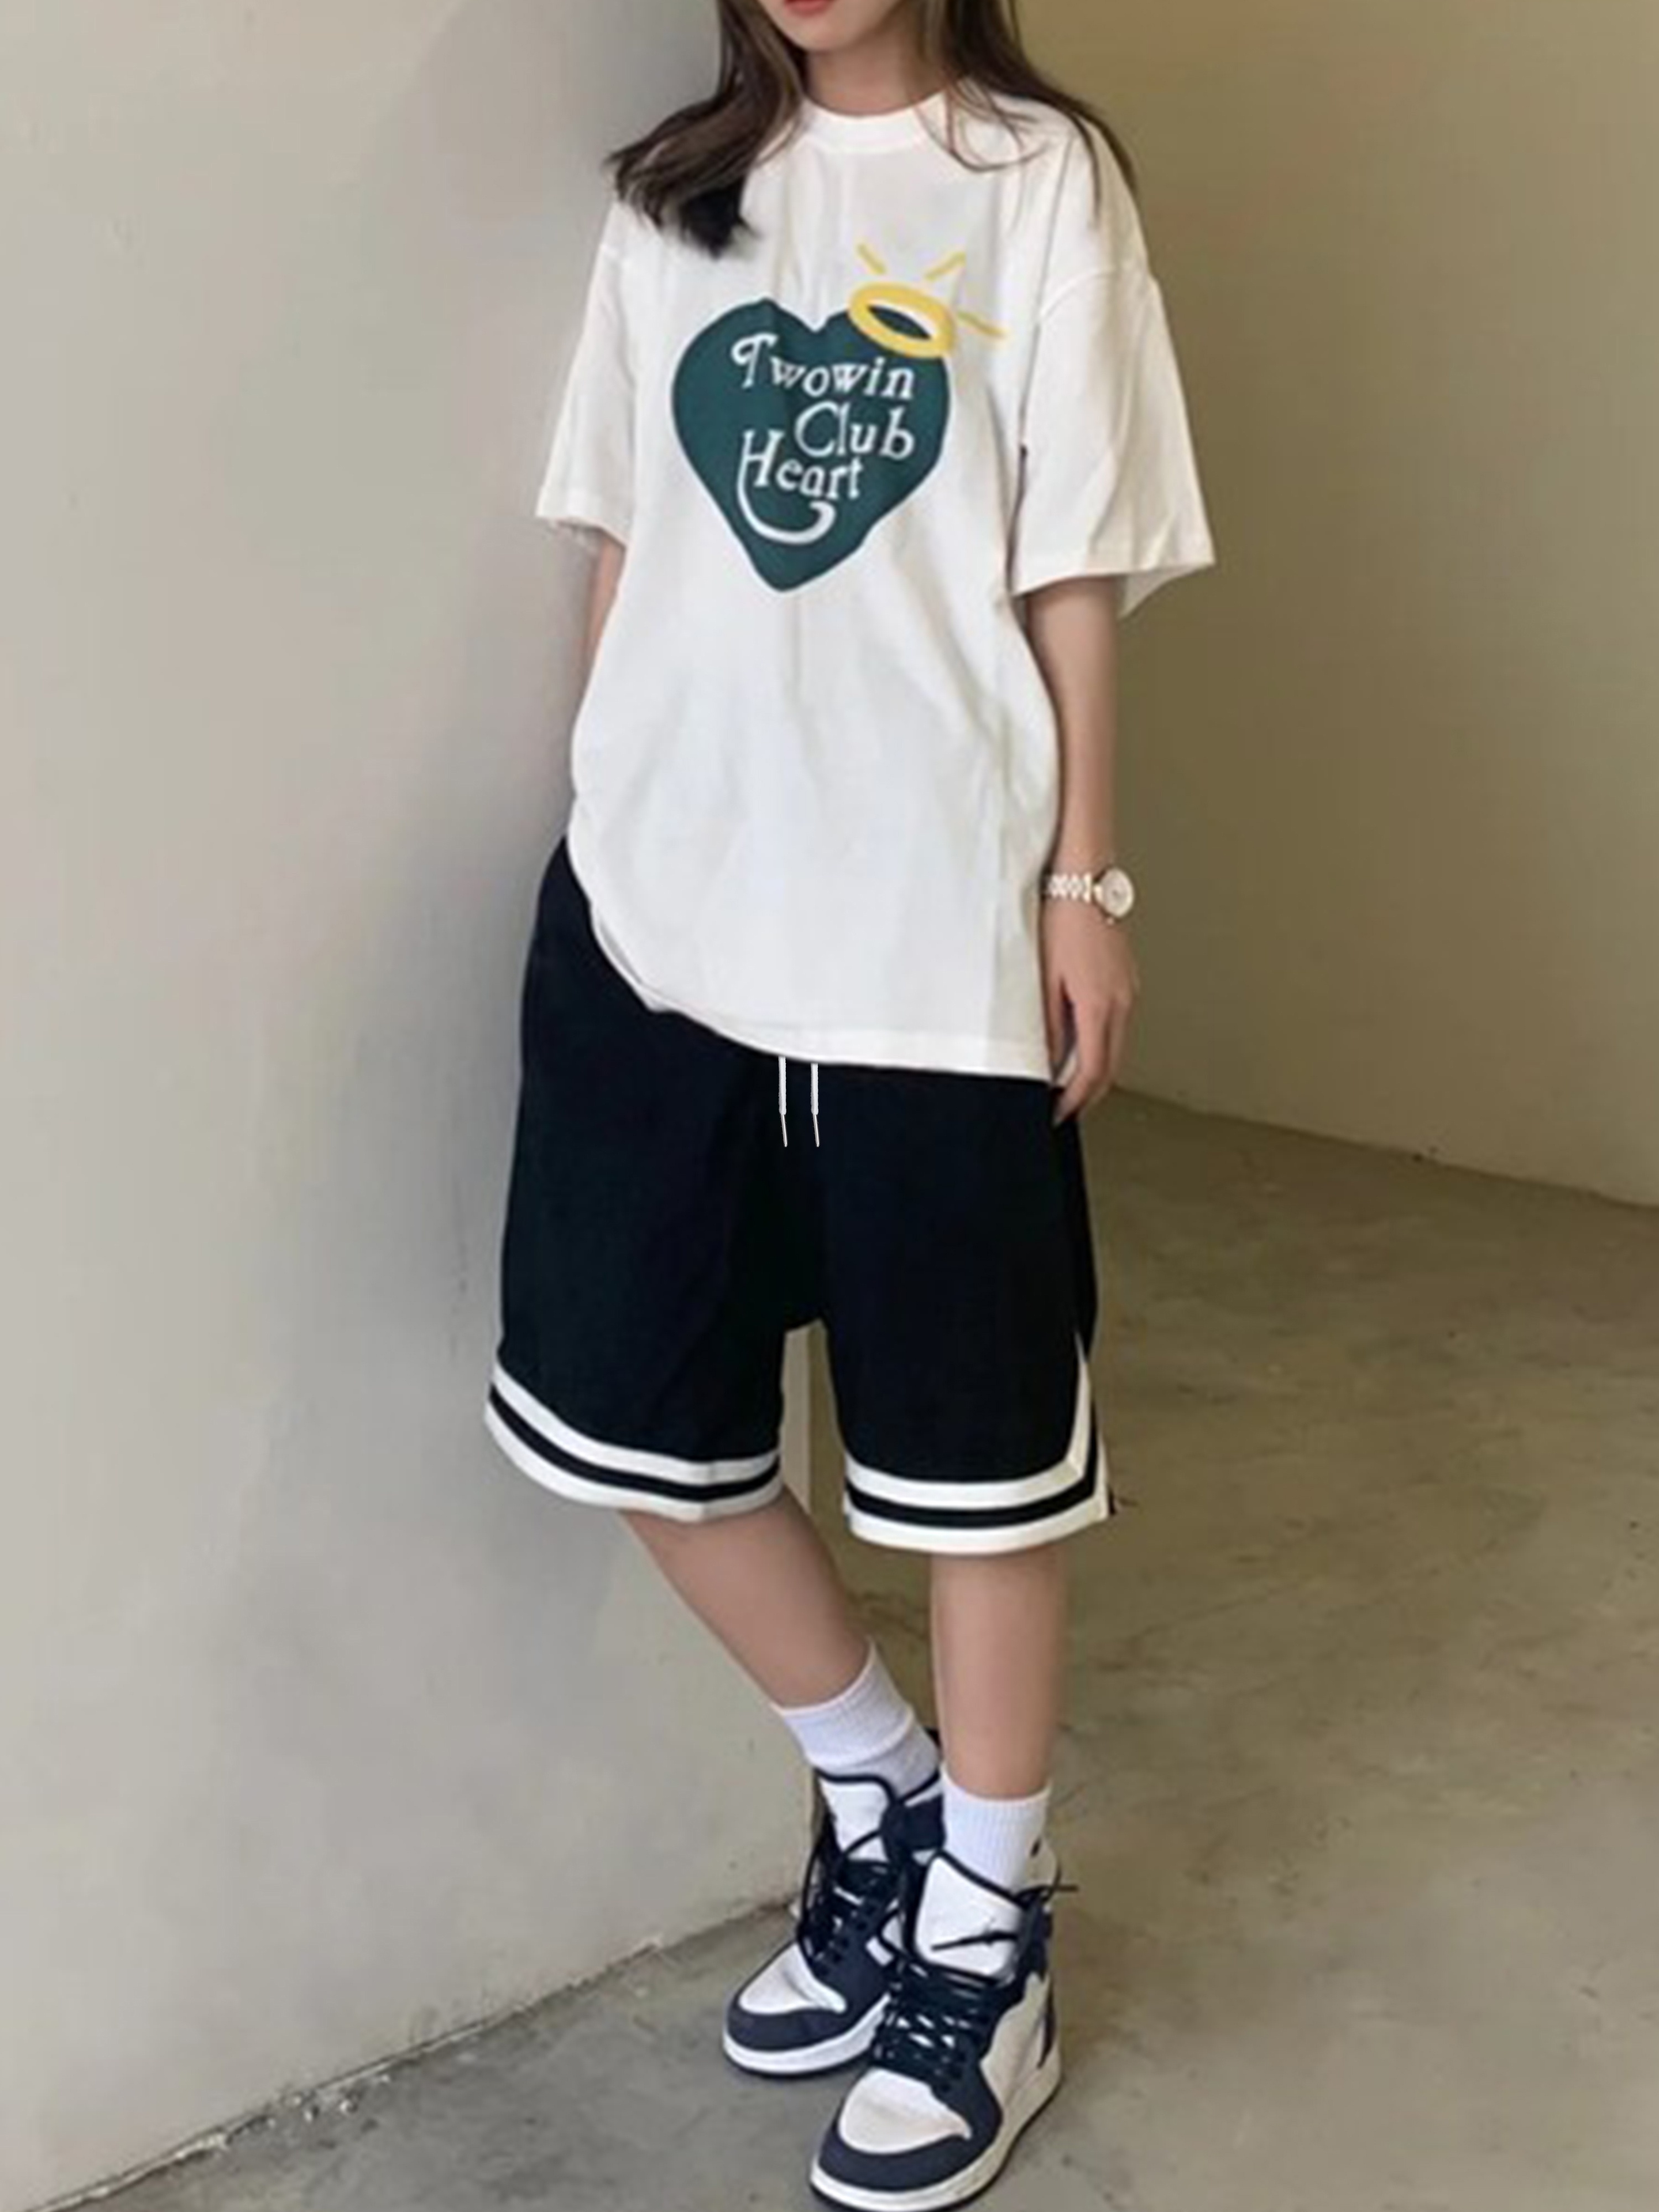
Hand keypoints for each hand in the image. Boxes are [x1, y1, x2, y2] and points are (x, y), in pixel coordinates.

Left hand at [1041, 899, 1138, 1123]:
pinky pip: (1115, 1025)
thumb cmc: (1060, 919)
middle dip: (1087, 1095)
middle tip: (1063, 1110)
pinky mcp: (1125, 980)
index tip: (1056, 1115)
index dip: (1074, 1101)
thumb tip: (1048, 1064)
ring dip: (1095, 1071)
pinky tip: (1080, 1046)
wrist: (1084, 881)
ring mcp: (1127, 990)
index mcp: (1100, 1005)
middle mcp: (1122, 1002)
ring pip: (1115, 1047)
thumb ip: (1047, 1026)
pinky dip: (1100, 1045)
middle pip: (1110, 1067)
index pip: (1092, 1072)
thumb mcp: (1043, 978)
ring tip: (1067, 1084)